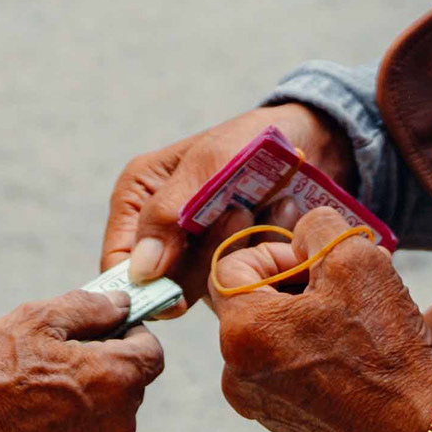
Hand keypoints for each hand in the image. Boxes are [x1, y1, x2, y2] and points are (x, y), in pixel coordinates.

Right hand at [0, 287, 164, 431]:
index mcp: (117, 377)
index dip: (128, 337)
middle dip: (102, 374)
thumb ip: (89, 307)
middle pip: (129, 388)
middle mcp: (121, 424)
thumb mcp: (32, 320)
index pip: (152, 351)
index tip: (98, 336)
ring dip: (86, 411)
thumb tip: (122, 303)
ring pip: (108, 424)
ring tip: (36, 403)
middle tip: (52, 368)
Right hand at [95, 102, 353, 308]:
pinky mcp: (229, 264)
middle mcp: (160, 228)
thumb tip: (141, 272)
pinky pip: (238, 281)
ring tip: (262, 207)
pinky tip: (279, 217)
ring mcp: (196, 250)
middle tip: (241, 213)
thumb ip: (169, 215)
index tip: (180, 292)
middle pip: (165, 281)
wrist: (312, 140)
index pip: (119, 263)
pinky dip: (262, 254)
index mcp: (137, 197)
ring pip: (205, 285)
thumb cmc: (253, 139)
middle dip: (208, 254)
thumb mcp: (209, 165)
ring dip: (239, 250)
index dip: (145, 286)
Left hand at [210, 206, 431, 431]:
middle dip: (294, 285)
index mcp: (242, 332)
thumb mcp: (356, 259)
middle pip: (251, 303)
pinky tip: (353, 354)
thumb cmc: (387, 349)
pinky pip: (284, 371)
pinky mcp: (284, 424)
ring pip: (270, 337)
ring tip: (354, 320)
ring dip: (305, 318)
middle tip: (342, 286)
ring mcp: (258, 404)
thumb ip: (316, 228)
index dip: (275, 253)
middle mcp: (236, 373)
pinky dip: (310, 353)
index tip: (315, 263)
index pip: (231, 266)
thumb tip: (302, 233)